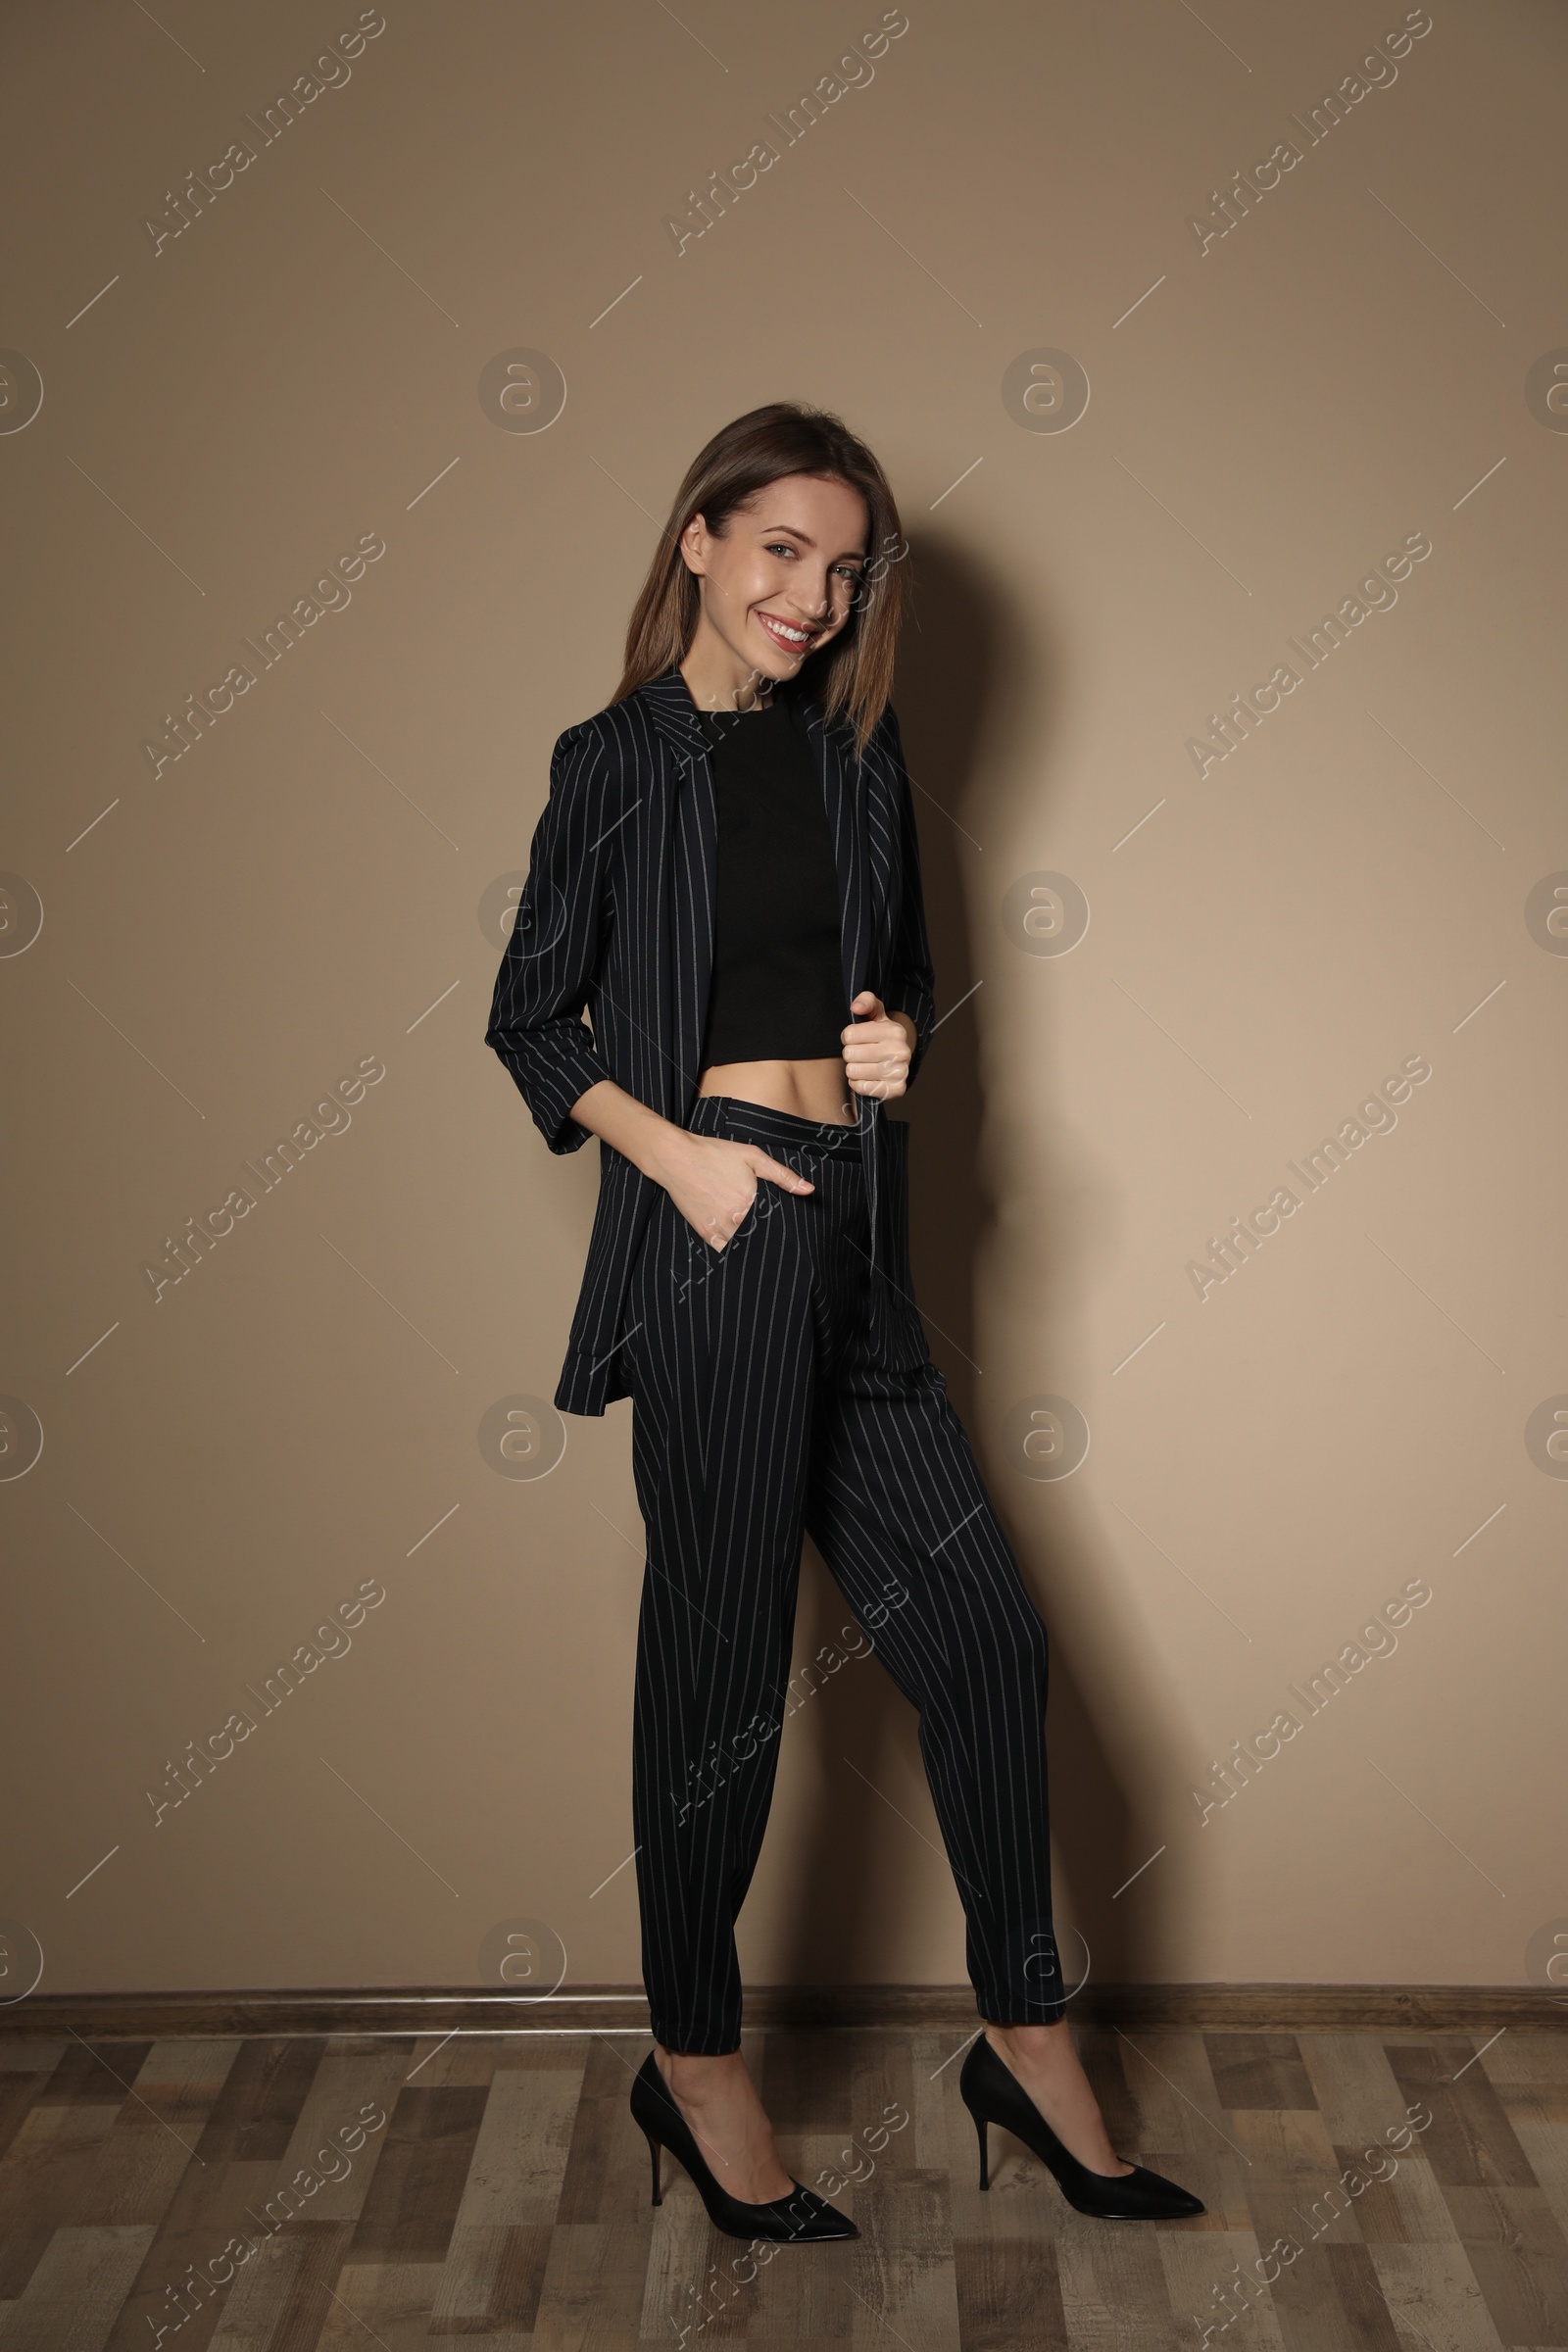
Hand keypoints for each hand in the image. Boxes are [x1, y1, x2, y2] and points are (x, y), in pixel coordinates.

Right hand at [650, 1130, 813, 1250]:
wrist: (676, 1158)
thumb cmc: (715, 1153)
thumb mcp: (753, 1157)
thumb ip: (783, 1175)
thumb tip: (810, 1190)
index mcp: (751, 1201)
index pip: (775, 1225)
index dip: (780, 1227)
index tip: (785, 1227)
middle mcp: (735, 1218)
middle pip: (759, 1237)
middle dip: (766, 1237)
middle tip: (770, 1233)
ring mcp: (718, 1228)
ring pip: (742, 1246)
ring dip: (750, 1243)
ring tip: (754, 1237)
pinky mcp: (704, 1233)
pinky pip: (724, 1250)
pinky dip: (732, 1248)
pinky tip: (736, 1238)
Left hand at [842, 991, 912, 1101]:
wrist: (897, 1061)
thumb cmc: (880, 1036)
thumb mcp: (875, 1014)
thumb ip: (866, 1001)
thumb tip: (856, 1007)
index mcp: (895, 1030)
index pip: (849, 1034)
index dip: (848, 1037)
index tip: (856, 1038)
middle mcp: (901, 1051)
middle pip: (850, 1053)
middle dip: (850, 1054)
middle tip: (859, 1053)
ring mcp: (900, 1072)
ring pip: (853, 1071)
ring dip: (853, 1069)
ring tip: (863, 1065)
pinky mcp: (896, 1090)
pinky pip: (861, 1087)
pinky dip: (859, 1084)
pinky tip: (867, 1077)